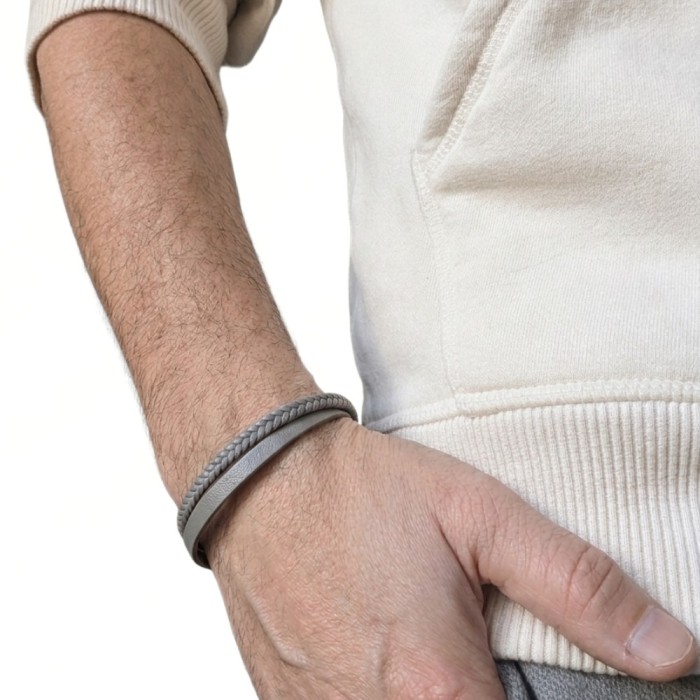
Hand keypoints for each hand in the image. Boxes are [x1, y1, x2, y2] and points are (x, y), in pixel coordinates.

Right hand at [206, 419, 696, 698]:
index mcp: (436, 691)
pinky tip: (381, 654)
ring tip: (424, 647)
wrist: (261, 479)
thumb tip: (670, 649)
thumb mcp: (479, 515)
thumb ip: (577, 587)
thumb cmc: (363, 492)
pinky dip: (382, 694)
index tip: (528, 677)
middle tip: (475, 654)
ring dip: (429, 696)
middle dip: (488, 696)